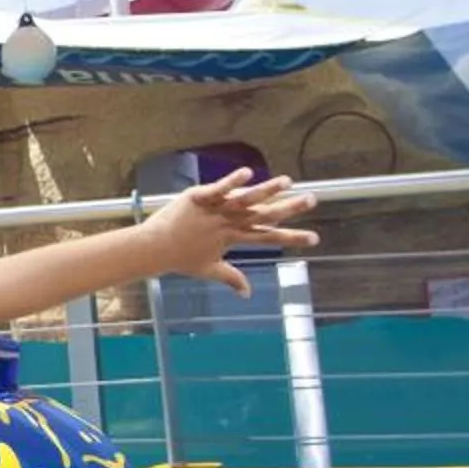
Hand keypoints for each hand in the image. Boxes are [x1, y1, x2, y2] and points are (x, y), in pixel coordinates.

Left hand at [138, 170, 320, 296]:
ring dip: (267, 190)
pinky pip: (219, 188)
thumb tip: (247, 294)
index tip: (315, 238)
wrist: (153, 248)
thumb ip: (231, 278)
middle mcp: (229, 223)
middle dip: (289, 208)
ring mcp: (215, 209)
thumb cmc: (180, 258)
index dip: (292, 238)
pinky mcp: (199, 197)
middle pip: (264, 214)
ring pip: (246, 199)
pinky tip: (248, 172)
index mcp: (234, 238)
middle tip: (312, 200)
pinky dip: (232, 182)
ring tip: (287, 182)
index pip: (269, 238)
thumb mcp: (209, 269)